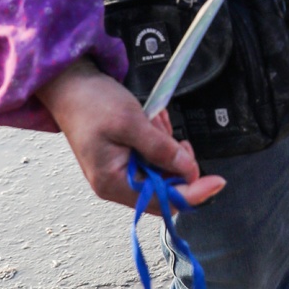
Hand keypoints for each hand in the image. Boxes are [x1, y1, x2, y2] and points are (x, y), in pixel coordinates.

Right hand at [37, 59, 225, 212]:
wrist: (71, 86)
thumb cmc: (93, 103)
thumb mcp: (132, 122)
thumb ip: (161, 149)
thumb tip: (189, 172)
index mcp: (113, 182)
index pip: (162, 202)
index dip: (192, 192)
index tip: (217, 181)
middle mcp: (116, 184)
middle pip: (164, 187)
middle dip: (176, 160)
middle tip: (172, 133)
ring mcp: (119, 172)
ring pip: (161, 170)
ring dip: (167, 145)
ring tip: (155, 120)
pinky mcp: (123, 159)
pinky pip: (152, 157)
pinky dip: (159, 139)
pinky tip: (152, 121)